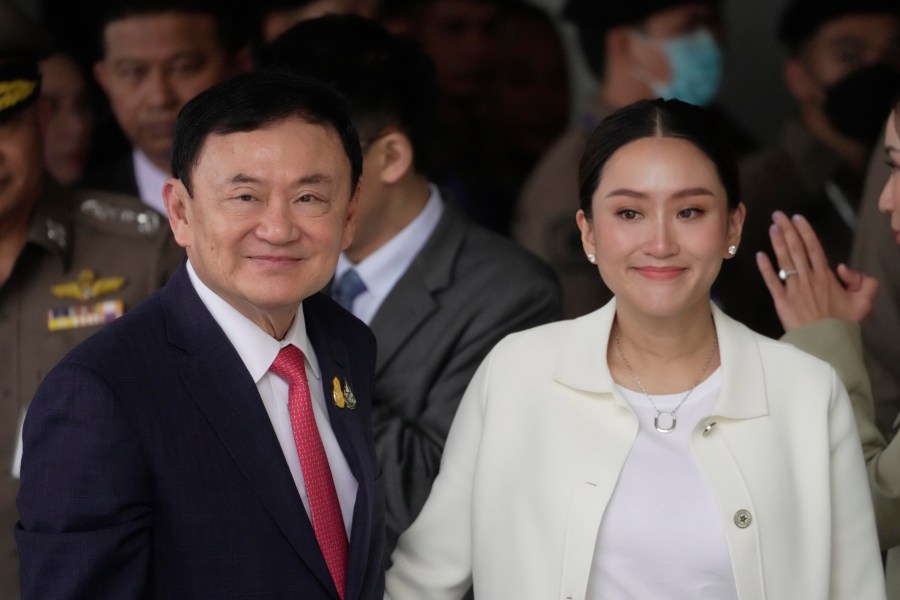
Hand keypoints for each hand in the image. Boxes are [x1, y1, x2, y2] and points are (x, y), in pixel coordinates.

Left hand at [756, 211, 878, 330]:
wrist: (827, 343)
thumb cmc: (844, 322)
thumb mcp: (863, 300)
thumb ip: (862, 281)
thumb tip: (844, 267)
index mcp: (826, 276)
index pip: (814, 248)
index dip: (805, 232)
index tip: (797, 218)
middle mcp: (809, 278)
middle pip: (796, 249)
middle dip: (787, 230)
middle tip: (777, 215)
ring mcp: (794, 289)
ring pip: (784, 261)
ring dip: (777, 243)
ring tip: (771, 227)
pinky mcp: (782, 301)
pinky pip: (772, 282)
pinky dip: (765, 269)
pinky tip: (759, 255)